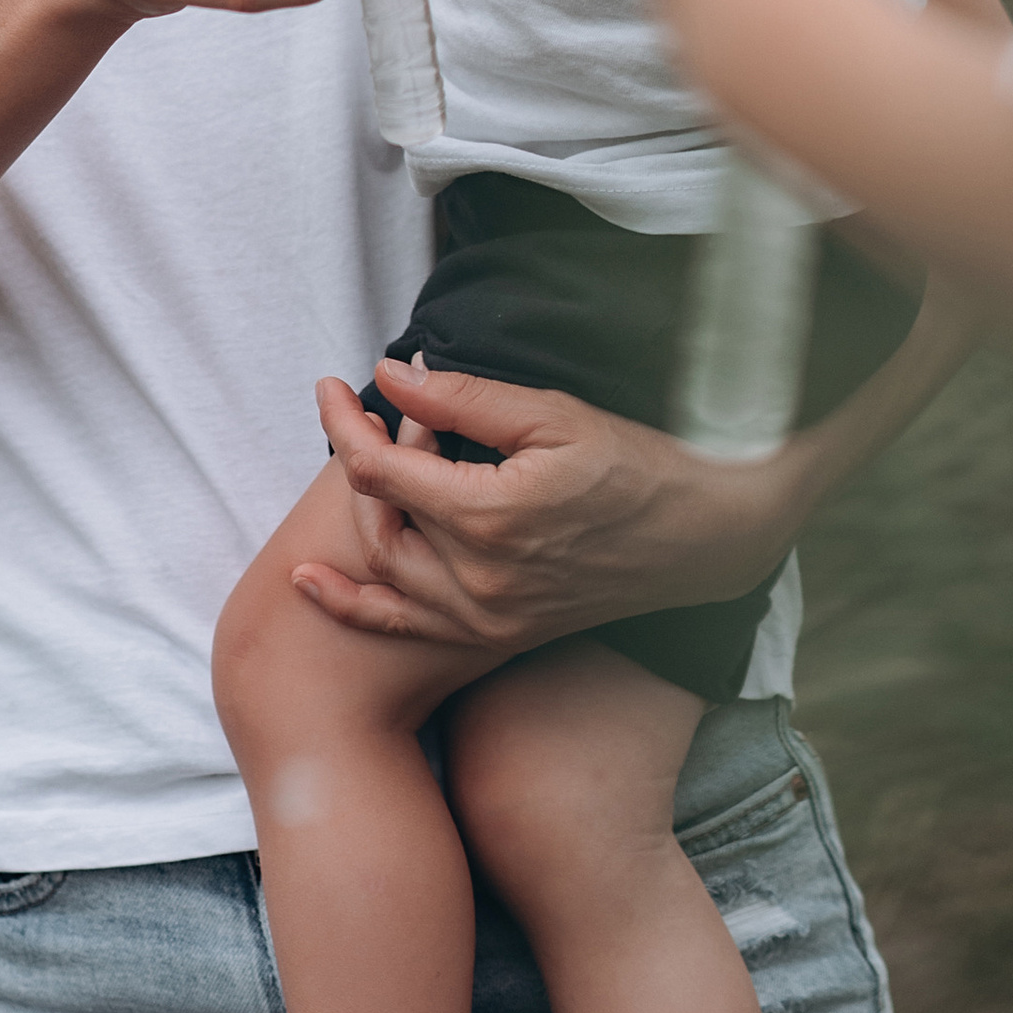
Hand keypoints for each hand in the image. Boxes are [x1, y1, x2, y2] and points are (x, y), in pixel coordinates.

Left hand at [291, 358, 801, 645]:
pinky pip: (404, 626)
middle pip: (377, 516)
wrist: (702, 537)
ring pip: (385, 567)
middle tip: (400, 416)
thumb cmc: (636, 463)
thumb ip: (461, 399)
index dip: (346, 421)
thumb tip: (387, 377)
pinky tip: (310, 581)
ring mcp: (486, 617)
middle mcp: (478, 579)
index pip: (380, 467)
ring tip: (386, 463)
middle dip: (367, 457)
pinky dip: (352, 606)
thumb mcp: (551, 413)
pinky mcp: (496, 635)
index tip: (332, 384)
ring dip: (368, 513)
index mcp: (489, 516)